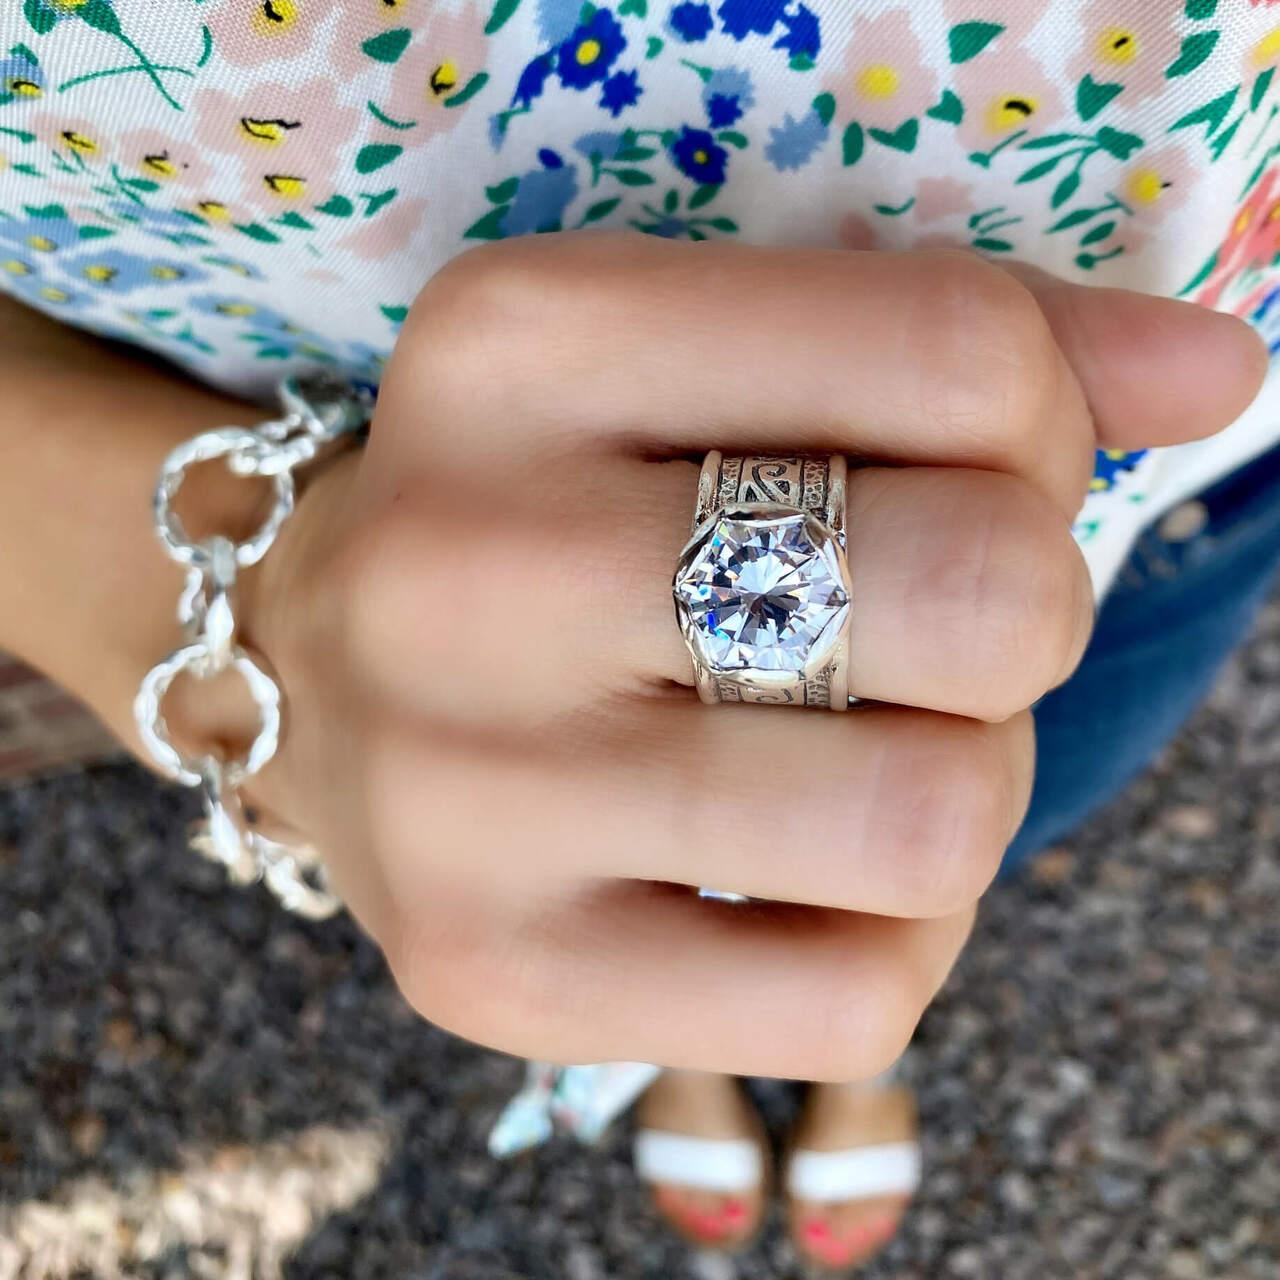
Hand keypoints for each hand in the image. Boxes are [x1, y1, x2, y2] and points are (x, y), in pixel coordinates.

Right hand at [244, 233, 1264, 1078]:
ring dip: (971, 784)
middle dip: (1022, 613)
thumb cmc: (555, 499)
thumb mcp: (714, 360)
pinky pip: (858, 1000)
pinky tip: (808, 880)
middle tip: (931, 624)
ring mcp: (462, 786)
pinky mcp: (488, 971)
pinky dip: (896, 936)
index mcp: (524, 342)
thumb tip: (1224, 375)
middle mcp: (465, 558)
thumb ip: (978, 345)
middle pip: (986, 596)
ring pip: (936, 820)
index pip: (960, 356)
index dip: (1042, 422)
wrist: (312, 672)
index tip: (975, 464)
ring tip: (870, 749)